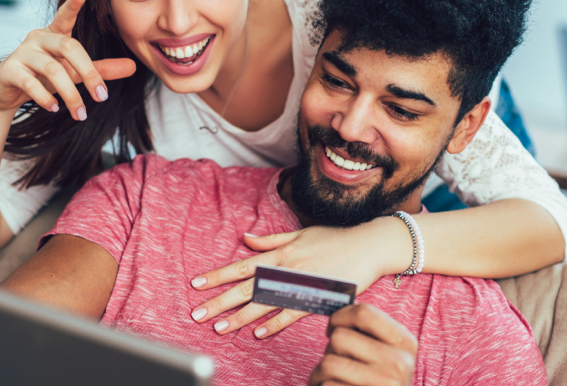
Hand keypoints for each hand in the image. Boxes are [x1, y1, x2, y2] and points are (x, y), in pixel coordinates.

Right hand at [0, 0, 136, 119]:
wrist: (6, 91)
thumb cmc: (42, 76)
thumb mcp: (74, 72)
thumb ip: (100, 69)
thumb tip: (133, 67)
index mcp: (54, 34)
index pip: (65, 16)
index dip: (73, 4)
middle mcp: (38, 38)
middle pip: (69, 47)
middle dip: (89, 73)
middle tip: (102, 97)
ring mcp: (22, 53)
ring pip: (52, 69)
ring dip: (70, 94)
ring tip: (80, 113)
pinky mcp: (10, 70)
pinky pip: (30, 82)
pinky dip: (45, 97)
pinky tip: (54, 108)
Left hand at [189, 220, 410, 337]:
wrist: (368, 245)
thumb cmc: (335, 238)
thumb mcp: (300, 233)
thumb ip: (271, 240)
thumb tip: (246, 238)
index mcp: (280, 253)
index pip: (241, 266)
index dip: (217, 275)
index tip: (197, 284)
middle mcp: (285, 268)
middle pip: (245, 288)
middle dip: (219, 301)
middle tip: (197, 313)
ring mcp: (300, 284)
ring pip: (263, 303)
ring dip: (240, 317)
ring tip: (220, 328)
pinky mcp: (316, 297)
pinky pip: (291, 313)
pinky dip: (274, 323)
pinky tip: (257, 333)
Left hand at [308, 303, 416, 385]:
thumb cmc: (379, 383)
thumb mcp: (387, 356)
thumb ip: (369, 333)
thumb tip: (336, 310)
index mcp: (407, 344)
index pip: (364, 312)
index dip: (340, 317)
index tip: (333, 327)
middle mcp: (399, 363)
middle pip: (340, 337)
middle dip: (330, 350)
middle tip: (337, 363)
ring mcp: (383, 384)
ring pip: (328, 361)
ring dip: (320, 373)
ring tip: (332, 381)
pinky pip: (325, 385)